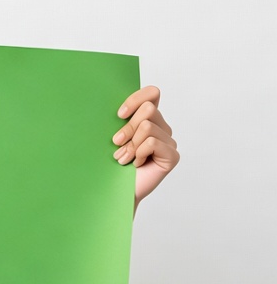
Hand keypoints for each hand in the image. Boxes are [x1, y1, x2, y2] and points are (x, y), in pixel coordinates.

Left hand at [112, 85, 178, 208]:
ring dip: (130, 144)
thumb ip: (119, 120)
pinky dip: (139, 153)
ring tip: (122, 157)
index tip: (118, 114)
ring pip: (147, 127)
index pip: (152, 93)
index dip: (136, 99)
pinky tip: (136, 163)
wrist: (113, 191)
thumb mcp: (112, 137)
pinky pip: (153, 142)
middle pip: (148, 109)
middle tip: (116, 143)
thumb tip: (115, 108)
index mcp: (148, 118)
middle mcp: (161, 127)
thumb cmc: (111, 163)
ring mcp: (168, 142)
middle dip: (127, 127)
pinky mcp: (172, 156)